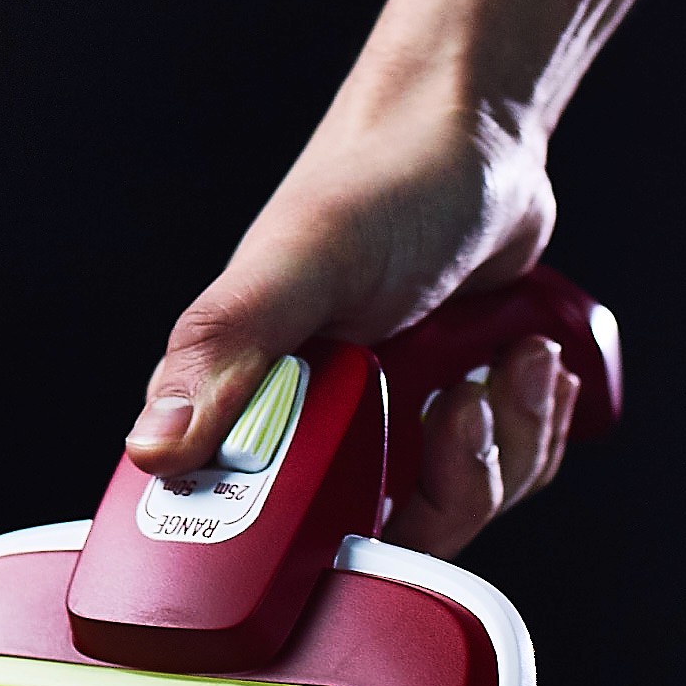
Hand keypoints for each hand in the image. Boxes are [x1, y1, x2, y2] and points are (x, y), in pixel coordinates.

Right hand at [124, 78, 582, 559]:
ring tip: (510, 360)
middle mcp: (317, 431)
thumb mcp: (299, 263)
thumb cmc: (376, 180)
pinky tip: (526, 359)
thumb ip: (226, 349)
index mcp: (251, 409)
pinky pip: (503, 475)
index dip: (334, 549)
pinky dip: (530, 425)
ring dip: (508, 441)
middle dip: (454, 480)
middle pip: (390, 538)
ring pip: (461, 510)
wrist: (472, 137)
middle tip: (462, 399)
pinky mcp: (452, 420)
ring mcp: (391, 430)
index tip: (380, 503)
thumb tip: (154, 445)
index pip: (270, 541)